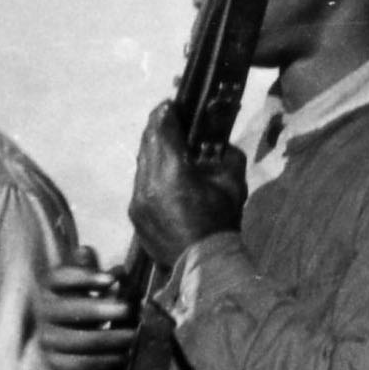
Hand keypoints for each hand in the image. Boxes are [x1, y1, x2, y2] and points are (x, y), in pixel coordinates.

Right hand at [34, 255, 148, 369]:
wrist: (70, 348)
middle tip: (128, 309)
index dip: (83, 277)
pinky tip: (121, 356)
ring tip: (132, 335)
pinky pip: (79, 365)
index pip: (59, 278)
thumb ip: (107, 279)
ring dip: (108, 338)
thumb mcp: (94, 290)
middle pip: (66, 309)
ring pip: (77, 339)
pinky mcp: (54, 364)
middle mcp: (44, 312)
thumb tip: (120, 271)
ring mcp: (47, 339)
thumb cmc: (88, 311)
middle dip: (99, 309)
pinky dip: (103, 361)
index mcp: (51, 288)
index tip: (110, 279)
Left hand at [129, 111, 247, 275]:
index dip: (166, 112)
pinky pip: (140, 185)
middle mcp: (149, 183)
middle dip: (156, 127)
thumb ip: (226, 155)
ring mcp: (138, 200)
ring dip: (153, 150)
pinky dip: (151, 174)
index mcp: (173, 172)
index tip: (171, 104)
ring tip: (167, 146)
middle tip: (167, 118)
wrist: (204, 265)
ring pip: (141, 163)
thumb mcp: (232, 184)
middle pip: (147, 142)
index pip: (162, 129)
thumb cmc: (221, 223)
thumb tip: (219, 144)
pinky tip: (164, 176)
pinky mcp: (135, 215)